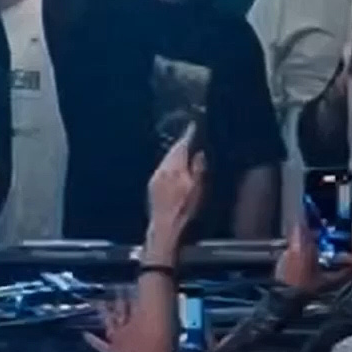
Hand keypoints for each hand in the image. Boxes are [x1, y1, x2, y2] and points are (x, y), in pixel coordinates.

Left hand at [145, 123, 210, 244]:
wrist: (164, 225)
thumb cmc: (184, 209)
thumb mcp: (197, 190)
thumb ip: (198, 169)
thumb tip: (199, 153)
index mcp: (176, 168)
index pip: (182, 146)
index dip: (189, 135)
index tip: (194, 126)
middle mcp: (163, 169)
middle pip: (172, 150)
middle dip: (181, 142)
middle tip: (190, 135)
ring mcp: (156, 176)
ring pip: (166, 158)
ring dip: (175, 152)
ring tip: (184, 148)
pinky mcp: (152, 183)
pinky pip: (162, 166)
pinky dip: (169, 162)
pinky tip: (175, 165)